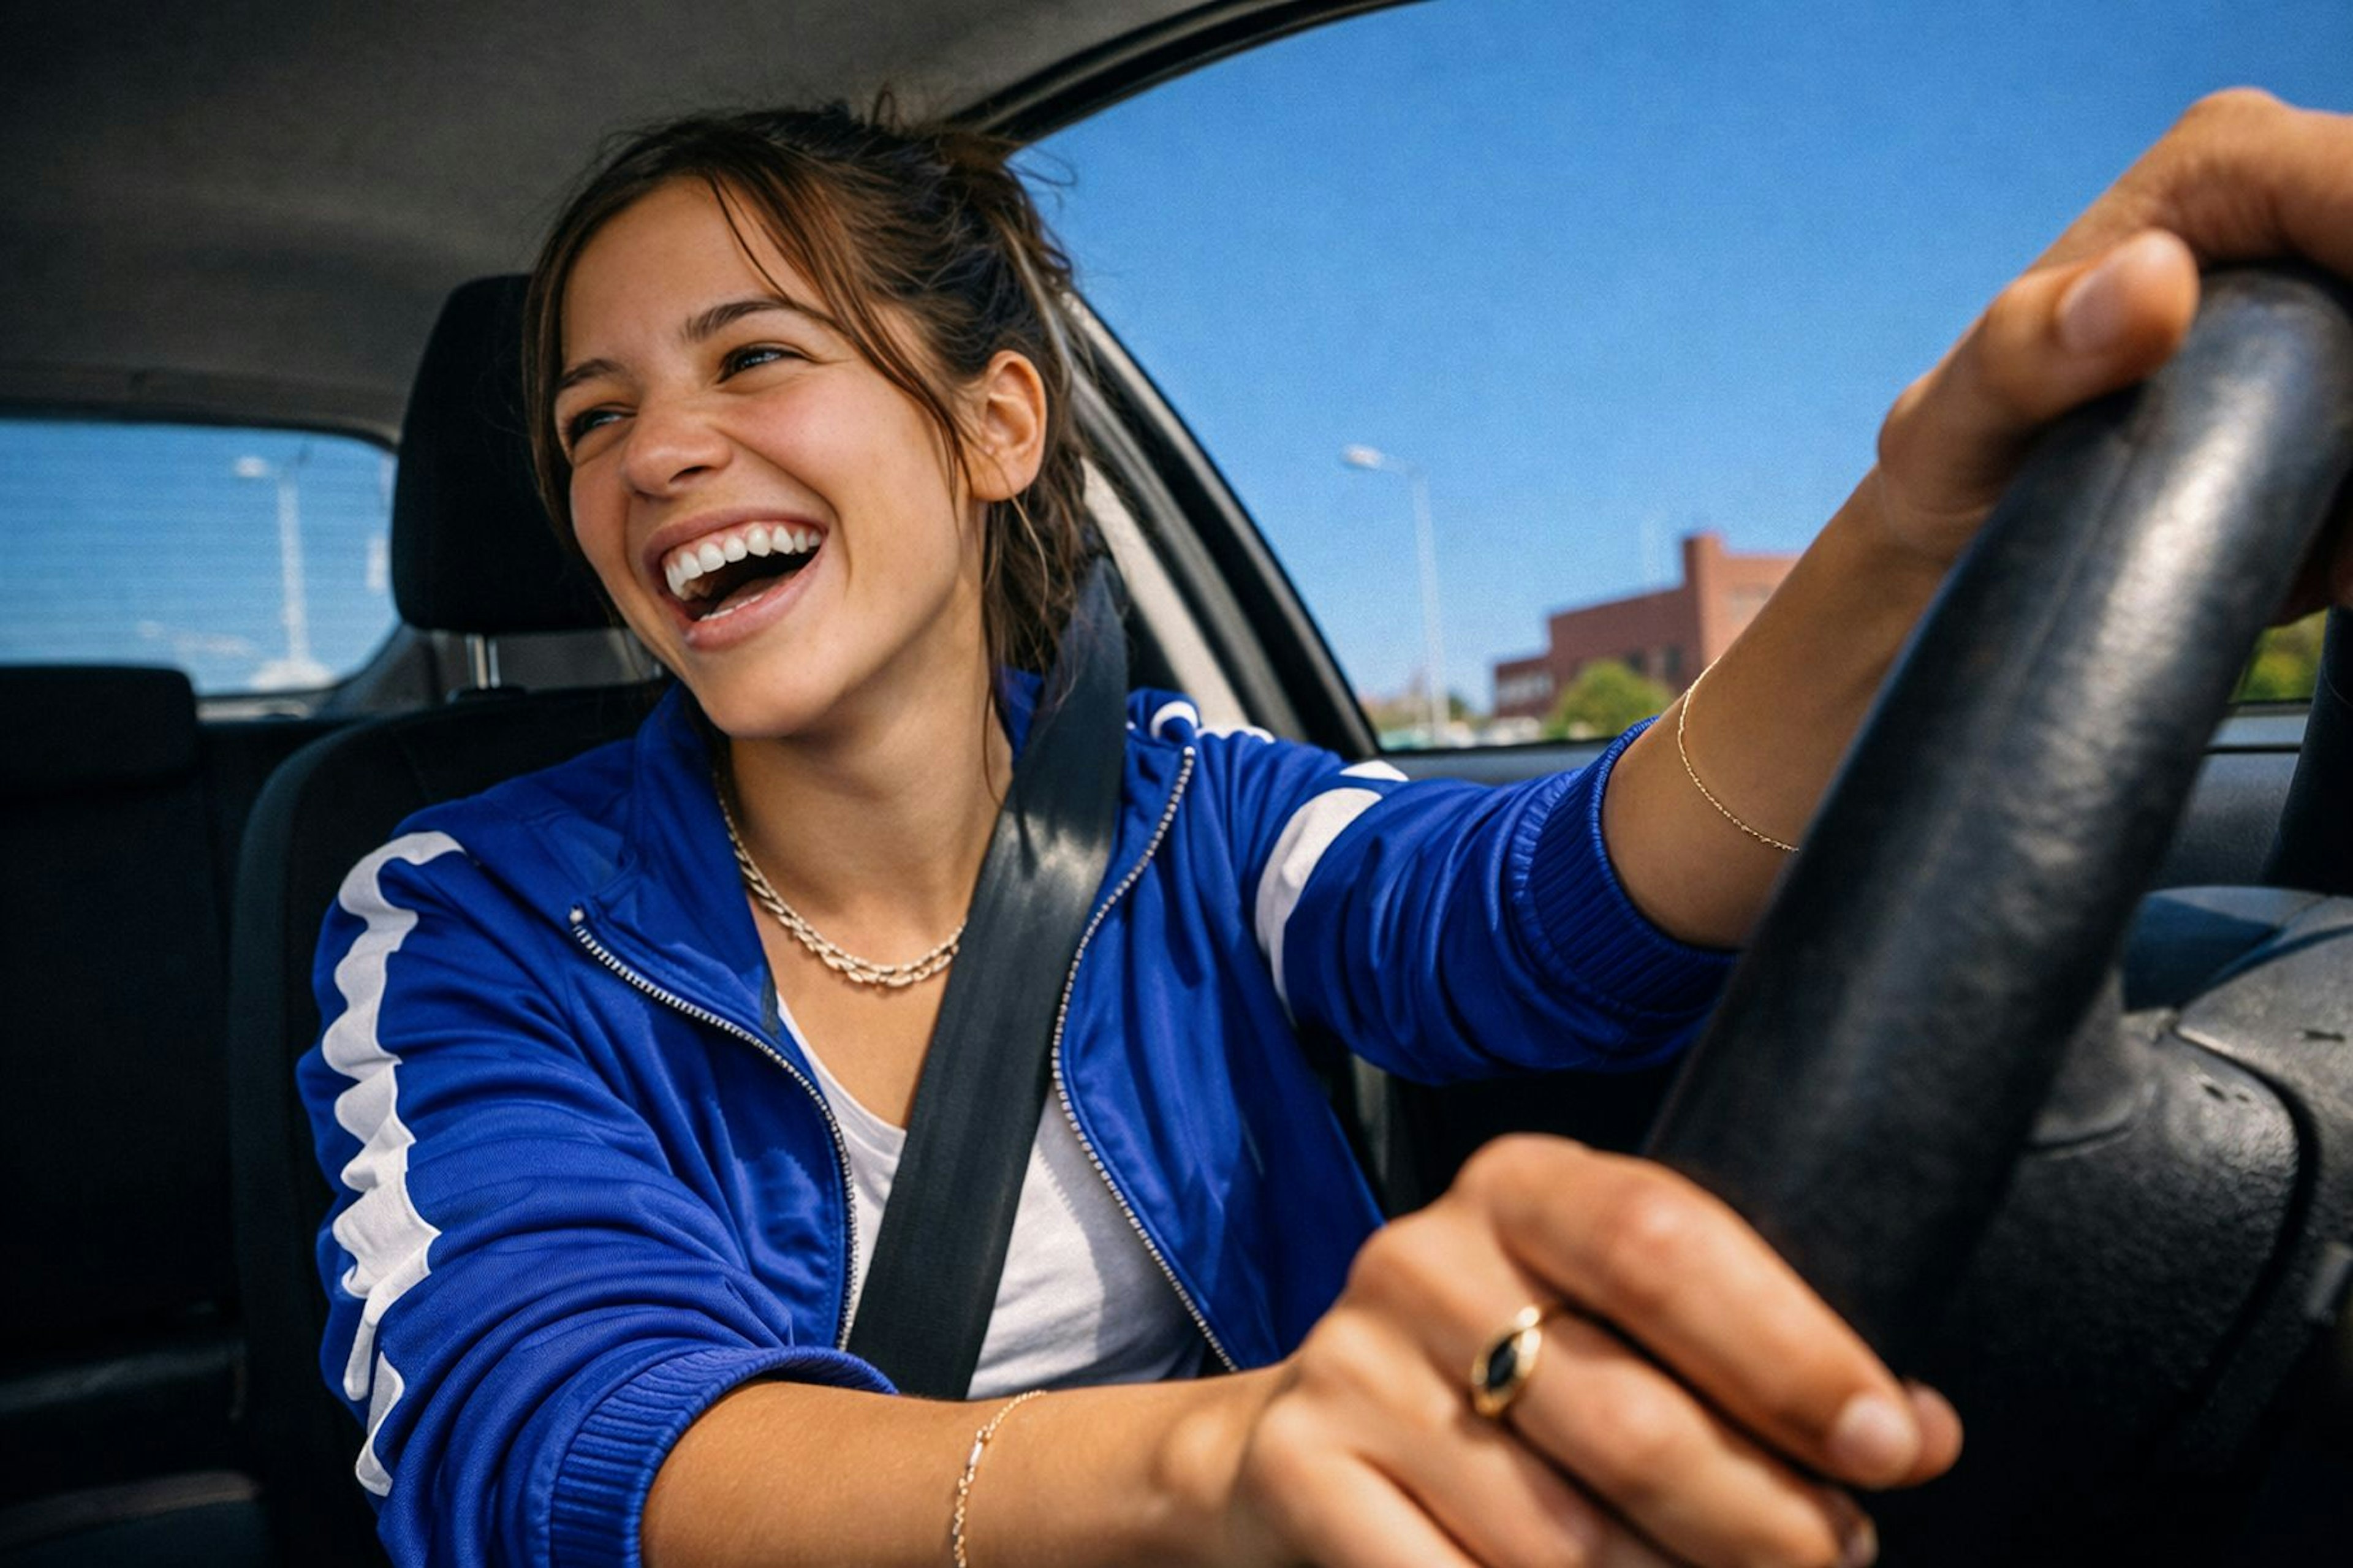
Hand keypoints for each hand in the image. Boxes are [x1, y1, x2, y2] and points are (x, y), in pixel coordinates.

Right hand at [1222, 1137, 1961, 1566]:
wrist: (1298, 1451)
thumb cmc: (1506, 1384)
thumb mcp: (1614, 1322)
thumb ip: (1750, 1358)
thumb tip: (1920, 1429)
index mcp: (1519, 1188)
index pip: (1662, 1243)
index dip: (1792, 1352)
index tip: (1895, 1445)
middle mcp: (1422, 1261)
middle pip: (1628, 1415)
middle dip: (1766, 1518)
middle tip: (1838, 1558)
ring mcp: (1350, 1370)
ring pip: (1560, 1538)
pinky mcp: (1301, 1475)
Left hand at [1872, 90, 2352, 611]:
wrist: (1967, 541)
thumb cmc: (1952, 464)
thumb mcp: (1957, 422)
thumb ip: (2024, 350)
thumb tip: (2154, 279)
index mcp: (2223, 168)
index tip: (2351, 414)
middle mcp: (2296, 205)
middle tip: (2343, 535)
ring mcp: (2332, 291)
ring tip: (2337, 560)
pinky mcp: (2343, 369)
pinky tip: (2340, 565)